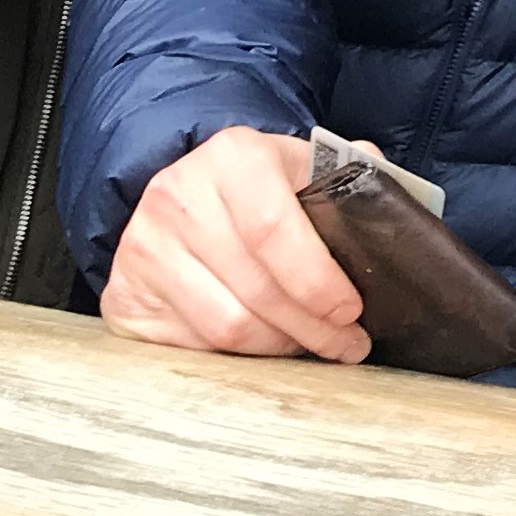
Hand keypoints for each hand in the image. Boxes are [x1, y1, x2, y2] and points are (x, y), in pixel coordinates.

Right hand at [99, 126, 369, 363]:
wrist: (180, 196)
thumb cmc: (259, 191)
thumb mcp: (303, 168)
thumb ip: (351, 178)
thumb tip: (392, 199)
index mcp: (233, 156)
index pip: (276, 230)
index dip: (319, 282)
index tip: (351, 311)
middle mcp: (178, 196)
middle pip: (256, 288)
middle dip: (312, 327)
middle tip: (345, 343)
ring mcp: (144, 247)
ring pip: (226, 326)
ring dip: (277, 347)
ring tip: (307, 346)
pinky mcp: (123, 295)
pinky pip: (190, 347)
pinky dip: (235, 359)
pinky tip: (261, 348)